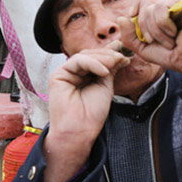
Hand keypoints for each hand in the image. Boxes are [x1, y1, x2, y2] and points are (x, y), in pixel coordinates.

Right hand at [42, 42, 130, 181]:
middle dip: (108, 54)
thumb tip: (121, 56)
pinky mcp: (58, 75)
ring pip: (85, 56)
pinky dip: (93, 63)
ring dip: (103, 58)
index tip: (124, 50)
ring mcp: (66, 74)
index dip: (110, 52)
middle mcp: (74, 73)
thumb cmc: (92, 114)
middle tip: (122, 56)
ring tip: (115, 62)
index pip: (97, 59)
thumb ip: (111, 69)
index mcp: (84, 76)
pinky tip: (104, 71)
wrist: (81, 130)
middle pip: (90, 55)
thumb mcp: (106, 86)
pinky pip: (77, 62)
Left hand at [118, 0, 181, 80]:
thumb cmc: (170, 55)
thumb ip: (128, 36)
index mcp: (160, 11)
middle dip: (144, 26)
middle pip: (144, 2)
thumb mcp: (142, 48)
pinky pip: (160, 9)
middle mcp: (169, 4)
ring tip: (169, 40)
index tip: (132, 16)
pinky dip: (163, 26)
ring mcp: (178, 2)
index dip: (135, 4)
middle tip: (155, 40)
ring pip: (150, 7)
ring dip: (155, 30)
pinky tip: (174, 33)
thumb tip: (121, 18)